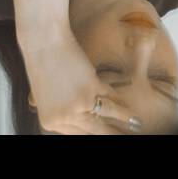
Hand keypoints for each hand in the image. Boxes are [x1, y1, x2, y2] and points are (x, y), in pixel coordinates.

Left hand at [19, 28, 141, 134]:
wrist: (44, 42)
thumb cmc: (41, 64)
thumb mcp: (43, 95)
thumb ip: (59, 110)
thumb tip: (72, 119)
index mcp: (50, 122)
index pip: (79, 135)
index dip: (96, 135)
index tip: (107, 135)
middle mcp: (65, 117)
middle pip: (96, 131)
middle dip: (113, 134)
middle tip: (123, 136)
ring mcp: (79, 104)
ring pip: (109, 116)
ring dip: (126, 120)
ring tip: (136, 125)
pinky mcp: (91, 88)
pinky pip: (111, 97)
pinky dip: (122, 101)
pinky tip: (130, 106)